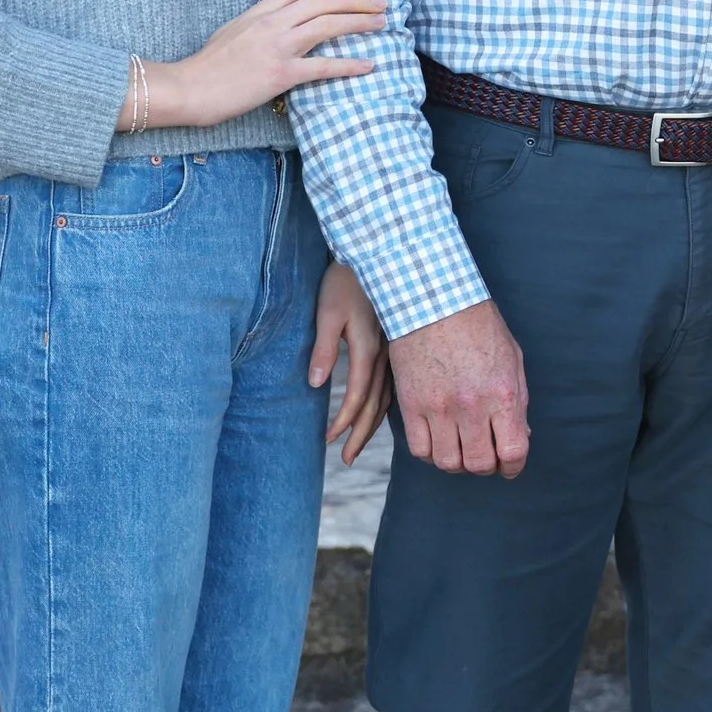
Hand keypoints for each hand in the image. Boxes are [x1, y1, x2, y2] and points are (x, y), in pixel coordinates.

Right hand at [135, 0, 387, 130]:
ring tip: (381, 23)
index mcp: (261, 10)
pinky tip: (368, 66)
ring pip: (327, 25)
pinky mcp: (281, 74)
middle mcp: (272, 22)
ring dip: (359, 22)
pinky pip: (323, 66)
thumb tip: (278, 20)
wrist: (189, 87)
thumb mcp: (234, 30)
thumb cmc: (208, 63)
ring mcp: (278, 47)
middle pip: (323, 1)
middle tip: (381, 2)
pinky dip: (349, 65)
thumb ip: (259, 22)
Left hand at [310, 262, 390, 465]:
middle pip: (376, 405)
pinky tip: (377, 417)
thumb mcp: (327, 311)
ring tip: (357, 445)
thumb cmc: (345, 280)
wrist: (378, 253)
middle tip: (346, 458)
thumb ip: (323, 348)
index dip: (344, 420)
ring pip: (387, 398)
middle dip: (360, 433)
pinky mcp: (396, 346)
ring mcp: (394, 351)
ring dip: (372, 424)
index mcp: (368, 346)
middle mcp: (386, 354)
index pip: (358, 395)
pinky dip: (385, 407)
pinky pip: (394, 385)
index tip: (329, 439)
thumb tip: (315, 384)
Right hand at [388, 296, 528, 476]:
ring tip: (461, 447)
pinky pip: (420, 449)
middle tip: (485, 455)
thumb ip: (517, 400)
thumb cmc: (478, 326)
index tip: (509, 465)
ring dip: (457, 462)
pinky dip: (431, 452)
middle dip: (486, 466)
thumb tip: (520, 436)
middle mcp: (471, 406)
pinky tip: (438, 438)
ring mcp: (438, 408)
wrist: (434, 300)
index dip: (513, 467)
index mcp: (502, 394)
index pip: (512, 452)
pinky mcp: (411, 405)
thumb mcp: (512, 358)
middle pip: (479, 464)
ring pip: (447, 463)